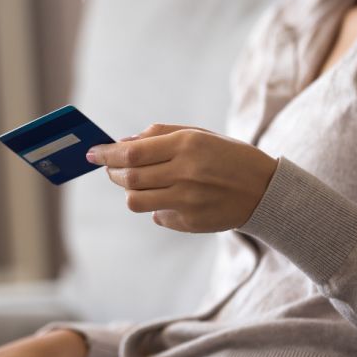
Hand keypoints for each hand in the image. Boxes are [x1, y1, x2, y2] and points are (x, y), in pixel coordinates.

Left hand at [86, 124, 277, 232]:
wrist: (264, 190)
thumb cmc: (227, 156)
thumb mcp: (198, 134)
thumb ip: (159, 135)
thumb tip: (122, 143)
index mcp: (187, 145)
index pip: (131, 152)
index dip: (106, 153)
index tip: (92, 153)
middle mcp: (185, 173)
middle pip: (129, 178)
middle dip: (113, 172)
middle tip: (111, 168)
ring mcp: (188, 201)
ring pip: (136, 201)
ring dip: (129, 191)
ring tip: (138, 183)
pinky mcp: (190, 222)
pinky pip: (156, 216)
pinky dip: (153, 206)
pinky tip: (168, 197)